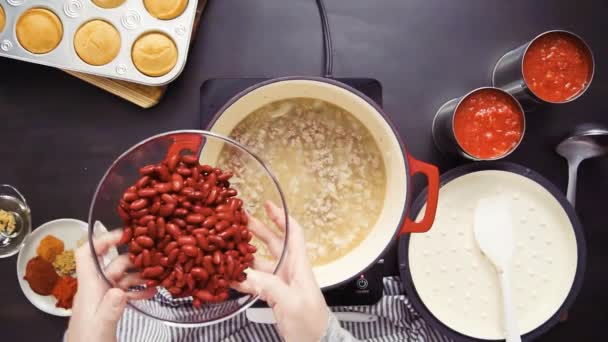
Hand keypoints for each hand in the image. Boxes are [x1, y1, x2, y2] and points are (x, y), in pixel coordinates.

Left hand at [67, 231, 154, 341]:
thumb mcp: (101, 326)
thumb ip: (110, 308)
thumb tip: (119, 291)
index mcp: (89, 287)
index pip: (87, 254)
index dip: (101, 240)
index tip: (122, 234)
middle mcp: (95, 288)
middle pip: (112, 264)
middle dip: (132, 259)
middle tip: (153, 257)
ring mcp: (103, 297)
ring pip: (122, 277)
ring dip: (139, 275)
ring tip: (157, 274)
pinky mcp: (110, 306)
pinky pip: (126, 291)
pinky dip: (138, 289)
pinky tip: (152, 291)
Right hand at [232, 202, 328, 341]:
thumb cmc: (312, 325)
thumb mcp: (291, 303)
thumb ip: (269, 286)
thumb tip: (243, 273)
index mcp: (299, 266)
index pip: (293, 233)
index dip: (281, 217)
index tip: (267, 204)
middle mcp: (290, 271)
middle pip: (273, 243)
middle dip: (257, 230)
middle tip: (239, 221)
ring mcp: (282, 284)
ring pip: (261, 263)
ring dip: (245, 253)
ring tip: (228, 245)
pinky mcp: (274, 297)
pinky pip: (256, 282)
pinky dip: (243, 277)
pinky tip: (229, 276)